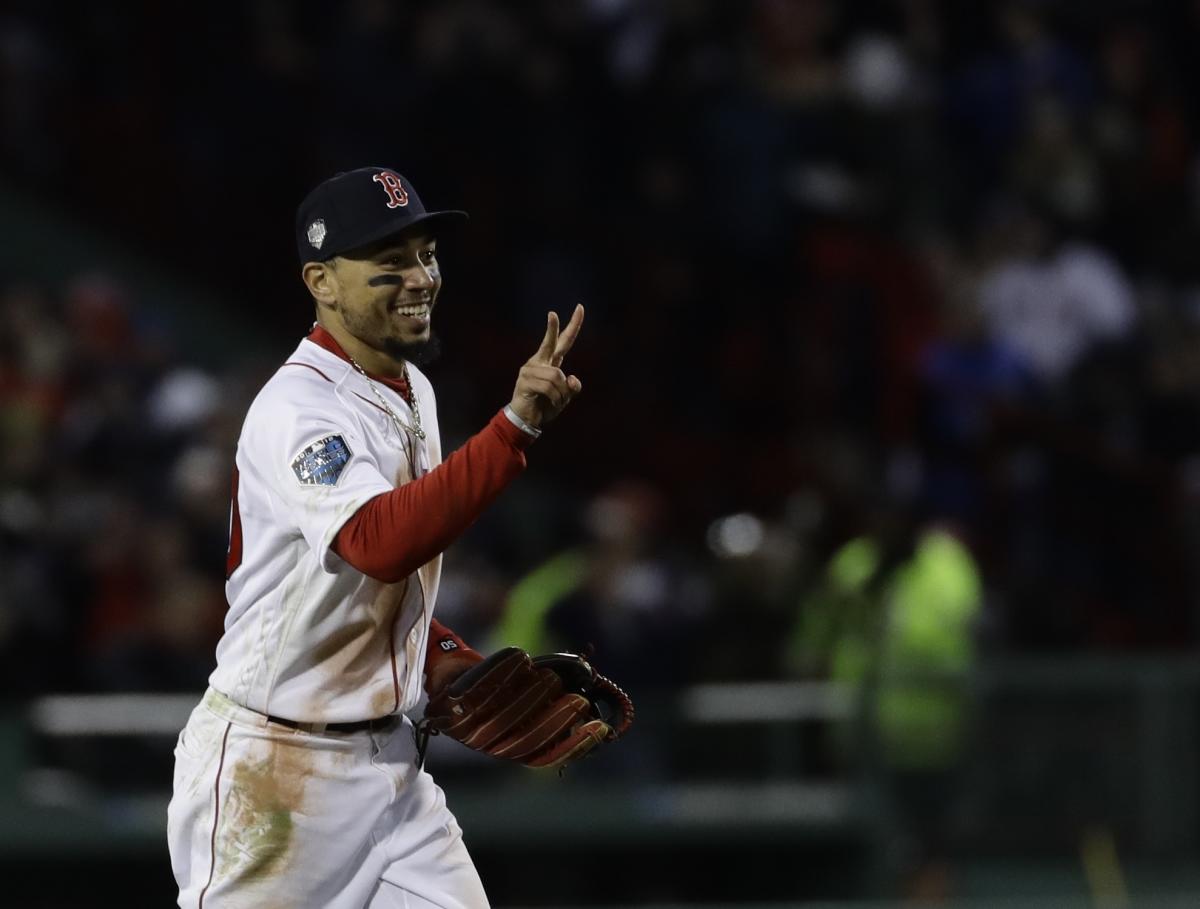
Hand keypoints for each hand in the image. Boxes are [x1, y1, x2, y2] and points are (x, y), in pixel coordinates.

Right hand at [509, 304, 583, 428]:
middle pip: (551, 343)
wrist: (527, 420)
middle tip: (555, 313)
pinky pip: (548, 386)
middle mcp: (539, 362)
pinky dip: (555, 398)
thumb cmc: (545, 406)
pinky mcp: (524, 381)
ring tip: (555, 401)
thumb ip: (572, 388)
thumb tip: (573, 378)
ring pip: (557, 376)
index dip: (572, 326)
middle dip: (553, 328)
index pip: (562, 341)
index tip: (580, 308)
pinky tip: (550, 403)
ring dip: (561, 393)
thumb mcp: (564, 397)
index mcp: (549, 363)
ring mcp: (529, 370)